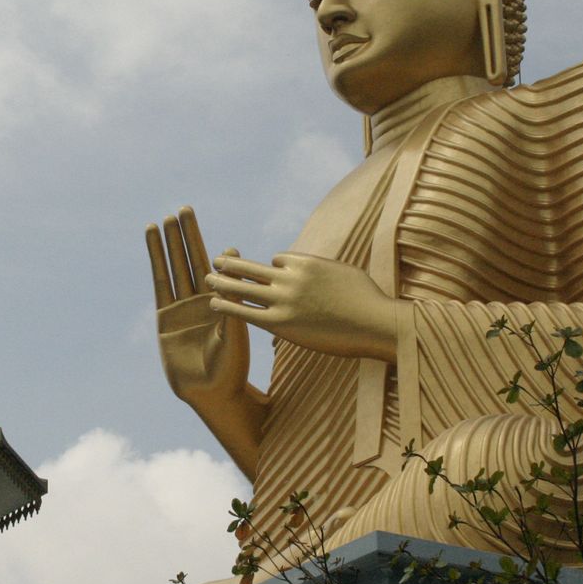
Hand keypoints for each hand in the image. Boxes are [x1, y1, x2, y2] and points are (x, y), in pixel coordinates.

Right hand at [145, 207, 250, 407]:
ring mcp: (182, 307)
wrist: (211, 393)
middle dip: (188, 235)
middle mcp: (203, 300)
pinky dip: (157, 261)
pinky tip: (153, 241)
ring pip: (176, 267)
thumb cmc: (232, 367)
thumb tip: (233, 260)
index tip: (209, 226)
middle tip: (184, 208)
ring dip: (169, 244)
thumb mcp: (236, 329)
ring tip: (164, 219)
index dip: (211, 245)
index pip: (217, 266)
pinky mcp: (165, 316)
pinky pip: (161, 284)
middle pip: (193, 260)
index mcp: (224, 301)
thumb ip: (232, 297)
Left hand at [205, 252, 396, 360]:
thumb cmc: (367, 300)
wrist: (375, 322)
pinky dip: (227, 306)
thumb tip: (314, 271)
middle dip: (232, 264)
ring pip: (244, 287)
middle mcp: (290, 277)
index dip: (273, 268)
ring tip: (207, 278)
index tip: (270, 276)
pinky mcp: (281, 323)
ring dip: (222, 282)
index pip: (278, 259)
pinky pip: (245, 312)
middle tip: (216, 260)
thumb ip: (322, 270)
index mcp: (306, 262)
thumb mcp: (344, 272)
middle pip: (252, 267)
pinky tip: (214, 303)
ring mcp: (284, 300)